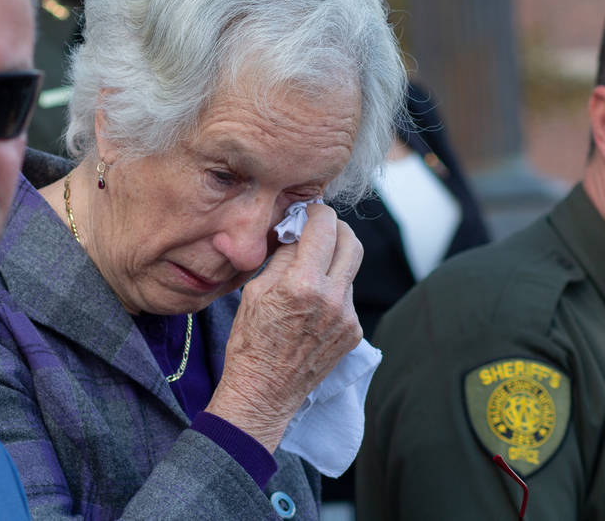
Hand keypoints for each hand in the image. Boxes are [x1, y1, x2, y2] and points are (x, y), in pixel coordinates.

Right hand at [205, 203, 362, 451]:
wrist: (264, 391)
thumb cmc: (250, 342)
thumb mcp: (256, 291)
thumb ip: (284, 257)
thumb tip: (299, 232)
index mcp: (303, 284)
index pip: (324, 228)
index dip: (318, 213)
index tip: (309, 214)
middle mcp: (332, 298)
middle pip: (352, 242)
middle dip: (336, 229)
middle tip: (320, 231)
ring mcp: (347, 317)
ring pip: (349, 270)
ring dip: (333, 263)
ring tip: (308, 275)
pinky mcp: (353, 332)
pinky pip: (347, 297)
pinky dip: (333, 291)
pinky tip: (312, 306)